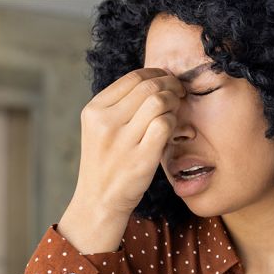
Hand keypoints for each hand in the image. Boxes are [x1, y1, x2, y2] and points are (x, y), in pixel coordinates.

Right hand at [59, 68, 185, 253]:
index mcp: (94, 109)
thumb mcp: (101, 128)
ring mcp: (122, 140)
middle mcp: (105, 122)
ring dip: (174, 102)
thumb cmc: (107, 161)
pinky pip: (165, 125)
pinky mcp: (140, 158)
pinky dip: (174, 122)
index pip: (133, 77)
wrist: (99, 200)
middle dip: (171, 84)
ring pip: (159, 101)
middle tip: (180, 92)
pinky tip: (173, 128)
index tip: (168, 80)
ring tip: (176, 110)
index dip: (157, 74)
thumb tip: (155, 80)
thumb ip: (121, 105)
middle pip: (149, 86)